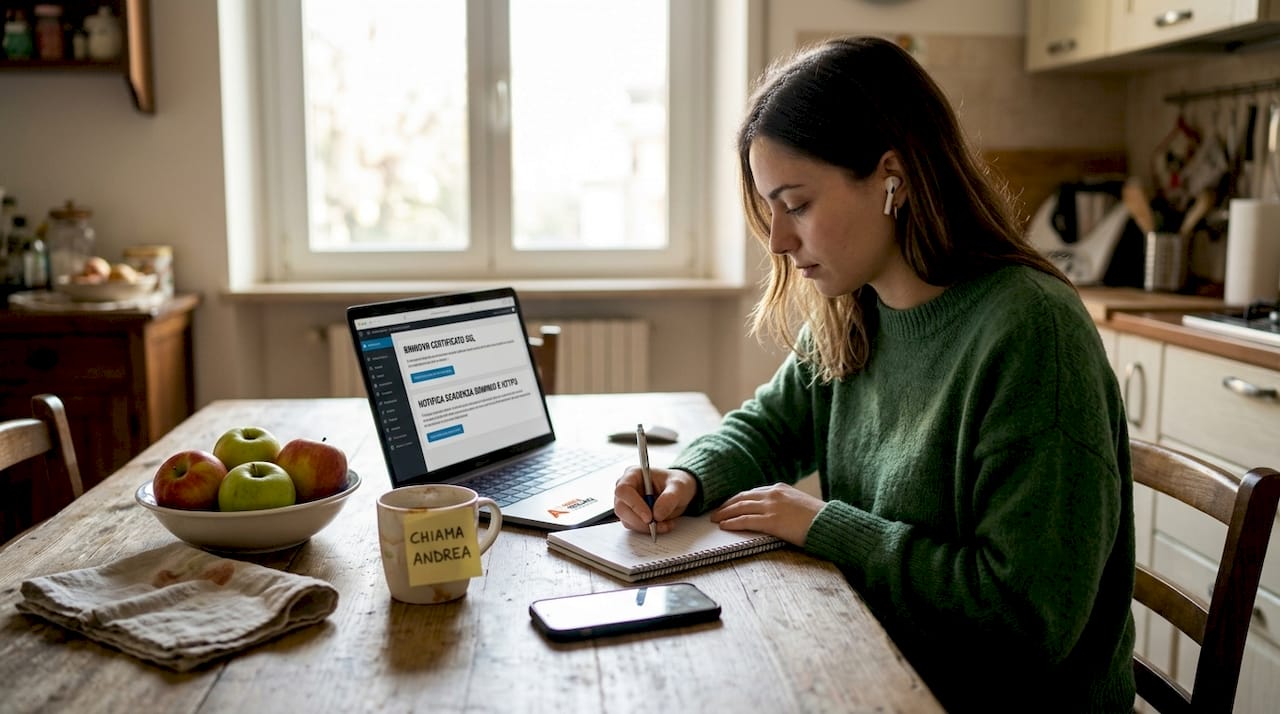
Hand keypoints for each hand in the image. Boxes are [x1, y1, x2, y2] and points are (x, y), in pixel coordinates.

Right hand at [614, 466, 696, 534]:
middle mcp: (627, 488)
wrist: (679, 492)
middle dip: (640, 521)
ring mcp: (627, 503)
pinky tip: (662, 525)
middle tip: (657, 525)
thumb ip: (669, 498)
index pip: (623, 490)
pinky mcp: (631, 515)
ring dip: (646, 527)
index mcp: (633, 474)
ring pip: (627, 520)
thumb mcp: (678, 487)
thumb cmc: (676, 483)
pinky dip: (648, 530)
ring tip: (665, 525)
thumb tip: (657, 514)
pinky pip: (634, 526)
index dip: (634, 504)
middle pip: (621, 508)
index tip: (649, 517)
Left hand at [709, 483, 823, 546]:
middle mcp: (773, 494)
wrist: (829, 523)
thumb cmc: (817, 518)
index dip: (737, 499)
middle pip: (742, 498)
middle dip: (727, 505)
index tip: (728, 504)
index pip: (751, 492)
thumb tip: (773, 512)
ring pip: (740, 508)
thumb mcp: (798, 504)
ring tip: (715, 519)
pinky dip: (733, 522)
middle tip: (715, 512)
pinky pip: (746, 521)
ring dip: (725, 513)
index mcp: (779, 488)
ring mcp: (771, 507)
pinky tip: (724, 526)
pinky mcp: (772, 521)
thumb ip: (783, 504)